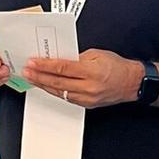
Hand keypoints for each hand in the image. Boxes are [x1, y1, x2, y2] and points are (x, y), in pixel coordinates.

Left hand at [23, 49, 143, 108]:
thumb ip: (77, 57)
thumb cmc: (117, 66)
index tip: (33, 62)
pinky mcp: (87, 104)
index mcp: (91, 71)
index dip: (45, 65)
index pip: (62, 68)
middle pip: (57, 82)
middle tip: (26, 71)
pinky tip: (46, 86)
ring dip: (43, 85)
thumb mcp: (97, 54)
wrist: (131, 83)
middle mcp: (89, 87)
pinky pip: (66, 98)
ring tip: (32, 78)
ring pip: (59, 92)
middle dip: (39, 76)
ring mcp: (87, 98)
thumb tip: (59, 59)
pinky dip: (54, 91)